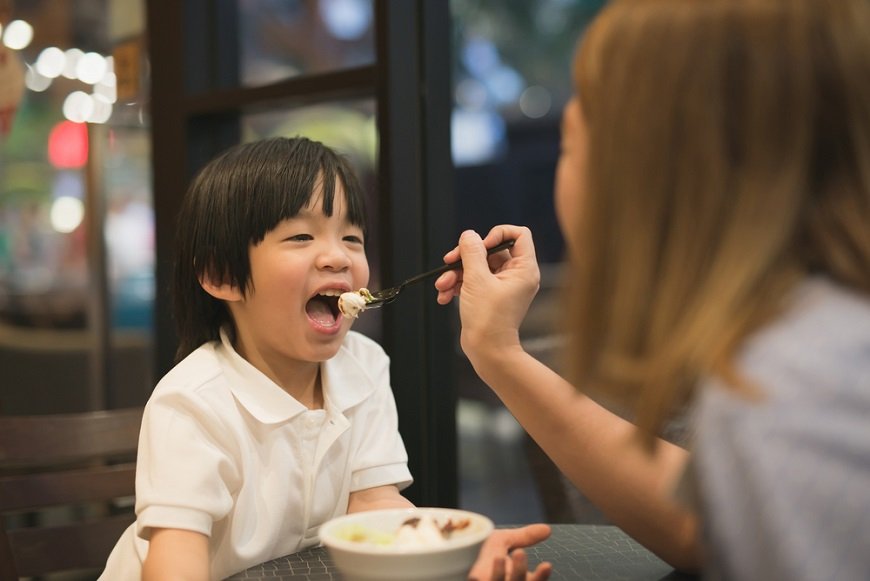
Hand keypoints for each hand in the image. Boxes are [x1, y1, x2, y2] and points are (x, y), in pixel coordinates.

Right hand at [434, 226, 539, 356]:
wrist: (487, 351)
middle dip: (466, 257)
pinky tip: (444, 296)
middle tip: (450, 260)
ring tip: (442, 285)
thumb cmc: (488, 319)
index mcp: (524, 269)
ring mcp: (503, 286)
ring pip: (477, 266)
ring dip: (456, 273)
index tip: (480, 246)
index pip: (519, 234)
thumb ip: (472, 253)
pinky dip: (458, 285)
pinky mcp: (490, 296)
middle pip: (491, 250)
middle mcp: (516, 276)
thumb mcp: (476, 279)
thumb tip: (469, 235)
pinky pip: (473, 281)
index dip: (497, 234)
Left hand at [468, 524, 551, 580]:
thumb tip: (548, 528)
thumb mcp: (503, 541)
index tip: (547, 564)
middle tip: (519, 553)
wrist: (454, 560)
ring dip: (500, 574)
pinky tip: (476, 577)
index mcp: (517, 579)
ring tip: (498, 558)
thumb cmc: (481, 552)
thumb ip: (524, 537)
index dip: (541, 575)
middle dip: (520, 571)